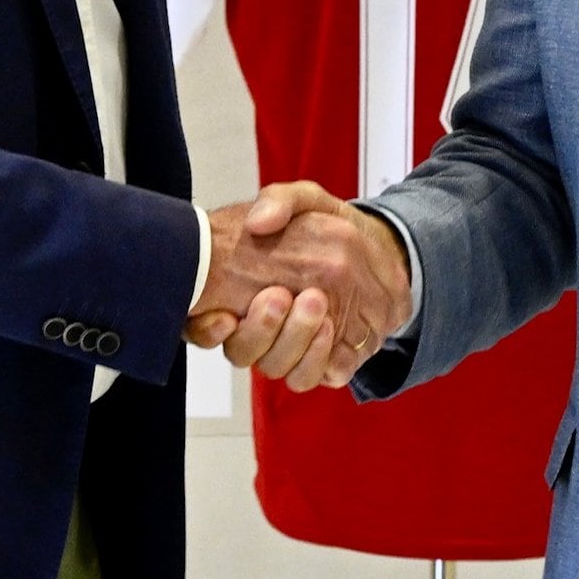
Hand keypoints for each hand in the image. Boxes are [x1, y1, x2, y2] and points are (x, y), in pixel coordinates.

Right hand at [184, 182, 412, 391]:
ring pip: (276, 368)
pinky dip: (322, 360)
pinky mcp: (321, 363)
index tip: (226, 315)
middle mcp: (256, 328)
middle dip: (260, 329)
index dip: (205, 329)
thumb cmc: (328, 228)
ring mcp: (287, 349)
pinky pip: (312, 378)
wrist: (378, 251)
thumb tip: (257, 222)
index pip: (200, 325)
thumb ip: (280, 201)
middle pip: (241, 351)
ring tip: (319, 307)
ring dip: (295, 342)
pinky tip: (335, 332)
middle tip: (282, 297)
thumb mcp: (305, 200)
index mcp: (235, 292)